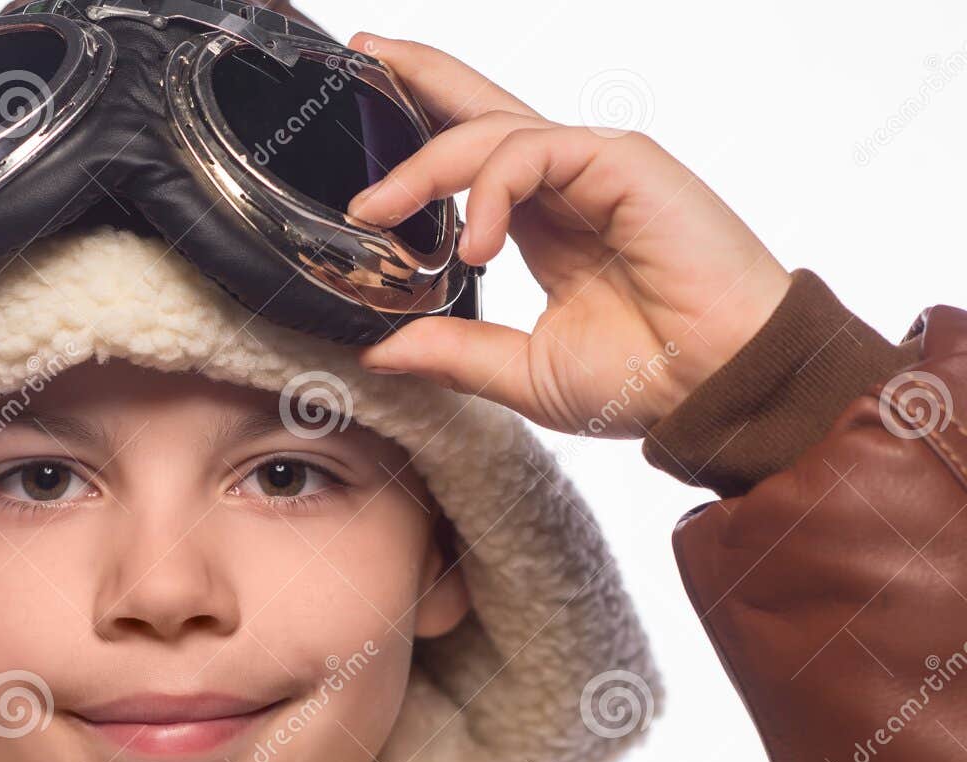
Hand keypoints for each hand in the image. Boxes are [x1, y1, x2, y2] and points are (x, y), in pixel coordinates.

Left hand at [348, 33, 792, 436]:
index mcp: (543, 225)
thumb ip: (454, 353)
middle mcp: (566, 186)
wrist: (719, 390)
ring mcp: (594, 168)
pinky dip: (487, 191)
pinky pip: (530, 152)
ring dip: (423, 167)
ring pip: (490, 131)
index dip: (420, 137)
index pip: (472, 161)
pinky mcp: (620, 162)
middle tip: (361, 52)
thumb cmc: (647, 381)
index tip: (363, 142)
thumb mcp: (525, 373)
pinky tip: (473, 247)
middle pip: (480, 109)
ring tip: (377, 213)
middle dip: (417, 77)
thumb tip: (378, 351)